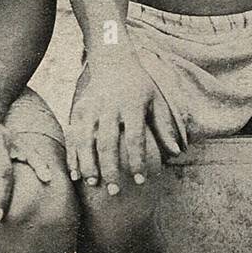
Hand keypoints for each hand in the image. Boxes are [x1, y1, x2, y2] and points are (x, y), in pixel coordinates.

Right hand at [67, 53, 183, 193]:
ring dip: (89, 163)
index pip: (135, 137)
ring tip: (94, 184)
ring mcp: (91, 107)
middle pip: (108, 141)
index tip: (141, 181)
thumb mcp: (157, 101)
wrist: (113, 61)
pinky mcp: (79, 109)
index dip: (137, 160)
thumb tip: (178, 153)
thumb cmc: (140, 87)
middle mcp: (110, 105)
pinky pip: (74, 136)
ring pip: (86, 139)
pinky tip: (75, 174)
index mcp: (132, 104)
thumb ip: (165, 127)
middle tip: (114, 191)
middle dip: (110, 168)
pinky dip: (73, 156)